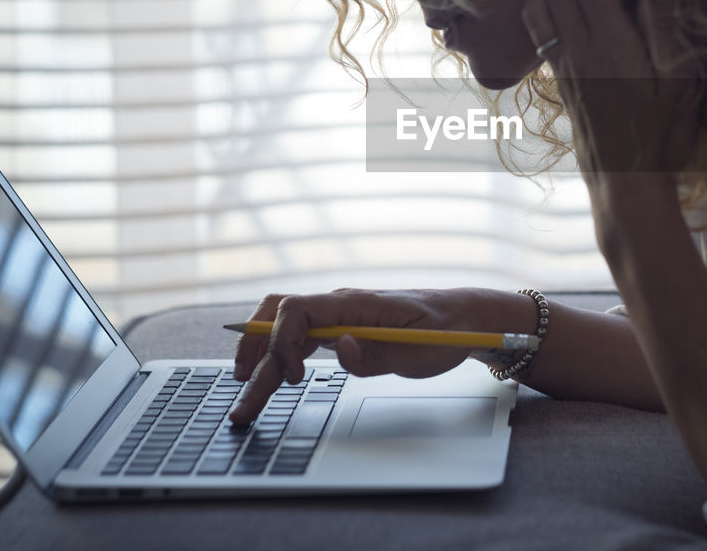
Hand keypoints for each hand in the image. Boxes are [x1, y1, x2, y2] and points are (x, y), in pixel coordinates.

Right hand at [229, 288, 471, 423]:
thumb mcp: (420, 351)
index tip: (293, 376)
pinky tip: (269, 380)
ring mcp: (338, 317)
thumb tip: (342, 348)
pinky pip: (299, 338)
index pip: (297, 308)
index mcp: (356, 303)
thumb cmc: (445, 331)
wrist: (463, 317)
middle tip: (243, 402)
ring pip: (284, 331)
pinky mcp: (341, 330)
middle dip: (255, 357)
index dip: (283, 340)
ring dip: (261, 362)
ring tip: (247, 399)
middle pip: (279, 320)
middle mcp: (340, 306)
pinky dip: (279, 359)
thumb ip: (379, 354)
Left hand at [521, 0, 700, 179]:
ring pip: (539, 7)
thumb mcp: (680, 84)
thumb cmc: (661, 135)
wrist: (626, 184)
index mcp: (611, 47)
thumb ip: (665, 29)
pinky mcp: (559, 81)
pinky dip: (537, 2)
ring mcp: (564, 67)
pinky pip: (538, 30)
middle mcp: (579, 52)